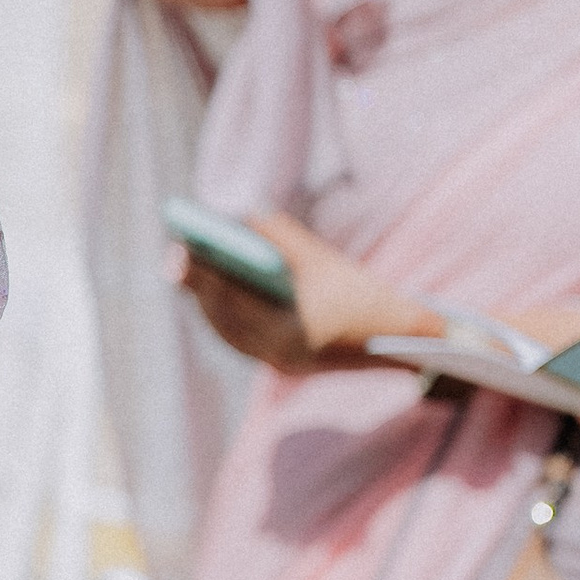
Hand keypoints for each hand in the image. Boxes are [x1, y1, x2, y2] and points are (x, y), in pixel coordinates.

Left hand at [176, 208, 438, 374]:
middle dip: (198, 285)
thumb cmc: (369, 297)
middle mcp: (278, 356)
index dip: (203, 275)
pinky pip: (240, 338)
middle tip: (175, 251)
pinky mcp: (282, 362)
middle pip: (223, 318)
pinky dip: (225, 313)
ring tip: (187, 267)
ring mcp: (278, 363)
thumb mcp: (327, 261)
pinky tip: (214, 290)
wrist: (405, 342)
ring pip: (227, 331)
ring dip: (207, 300)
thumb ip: (284, 237)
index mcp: (290, 334)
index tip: (178, 248)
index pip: (233, 302)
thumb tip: (244, 216)